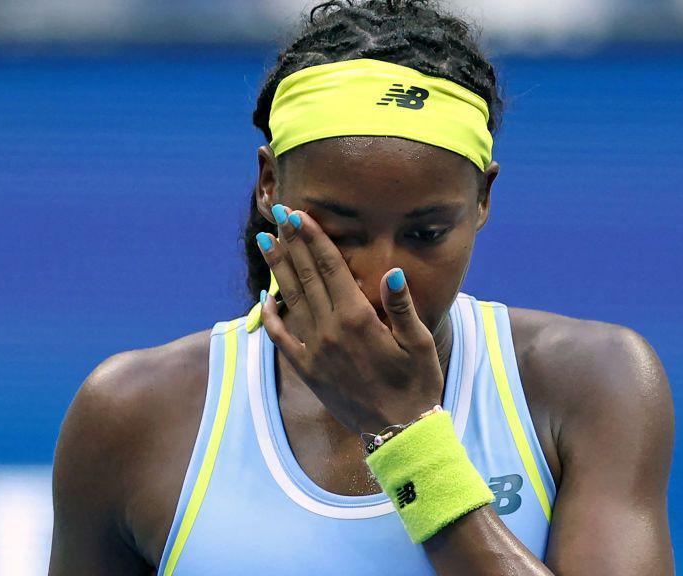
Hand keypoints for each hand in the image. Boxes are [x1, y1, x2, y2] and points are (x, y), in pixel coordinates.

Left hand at [256, 204, 444, 434]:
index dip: (314, 238)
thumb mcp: (419, 343)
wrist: (399, 433)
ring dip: (278, 269)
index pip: (331, 268)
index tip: (299, 215)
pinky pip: (281, 338)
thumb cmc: (417, 385)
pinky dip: (269, 316)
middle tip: (278, 214)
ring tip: (265, 241)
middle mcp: (330, 331)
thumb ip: (401, 307)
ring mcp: (315, 351)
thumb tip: (392, 272)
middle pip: (307, 276)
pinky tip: (263, 297)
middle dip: (292, 242)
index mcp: (358, 319)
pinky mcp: (308, 370)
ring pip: (291, 300)